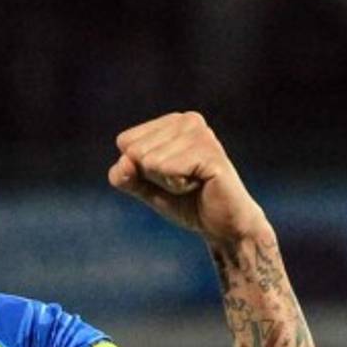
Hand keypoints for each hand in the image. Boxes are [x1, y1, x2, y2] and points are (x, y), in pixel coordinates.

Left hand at [108, 111, 268, 242]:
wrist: (222, 225)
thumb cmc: (185, 202)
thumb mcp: (144, 188)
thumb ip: (123, 175)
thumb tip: (124, 162)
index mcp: (172, 122)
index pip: (125, 141)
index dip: (138, 169)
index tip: (167, 175)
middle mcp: (188, 120)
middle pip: (135, 152)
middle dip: (153, 176)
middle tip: (182, 182)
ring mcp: (202, 134)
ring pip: (150, 161)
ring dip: (167, 183)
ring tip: (193, 183)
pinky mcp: (210, 153)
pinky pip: (168, 170)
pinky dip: (178, 186)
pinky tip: (200, 185)